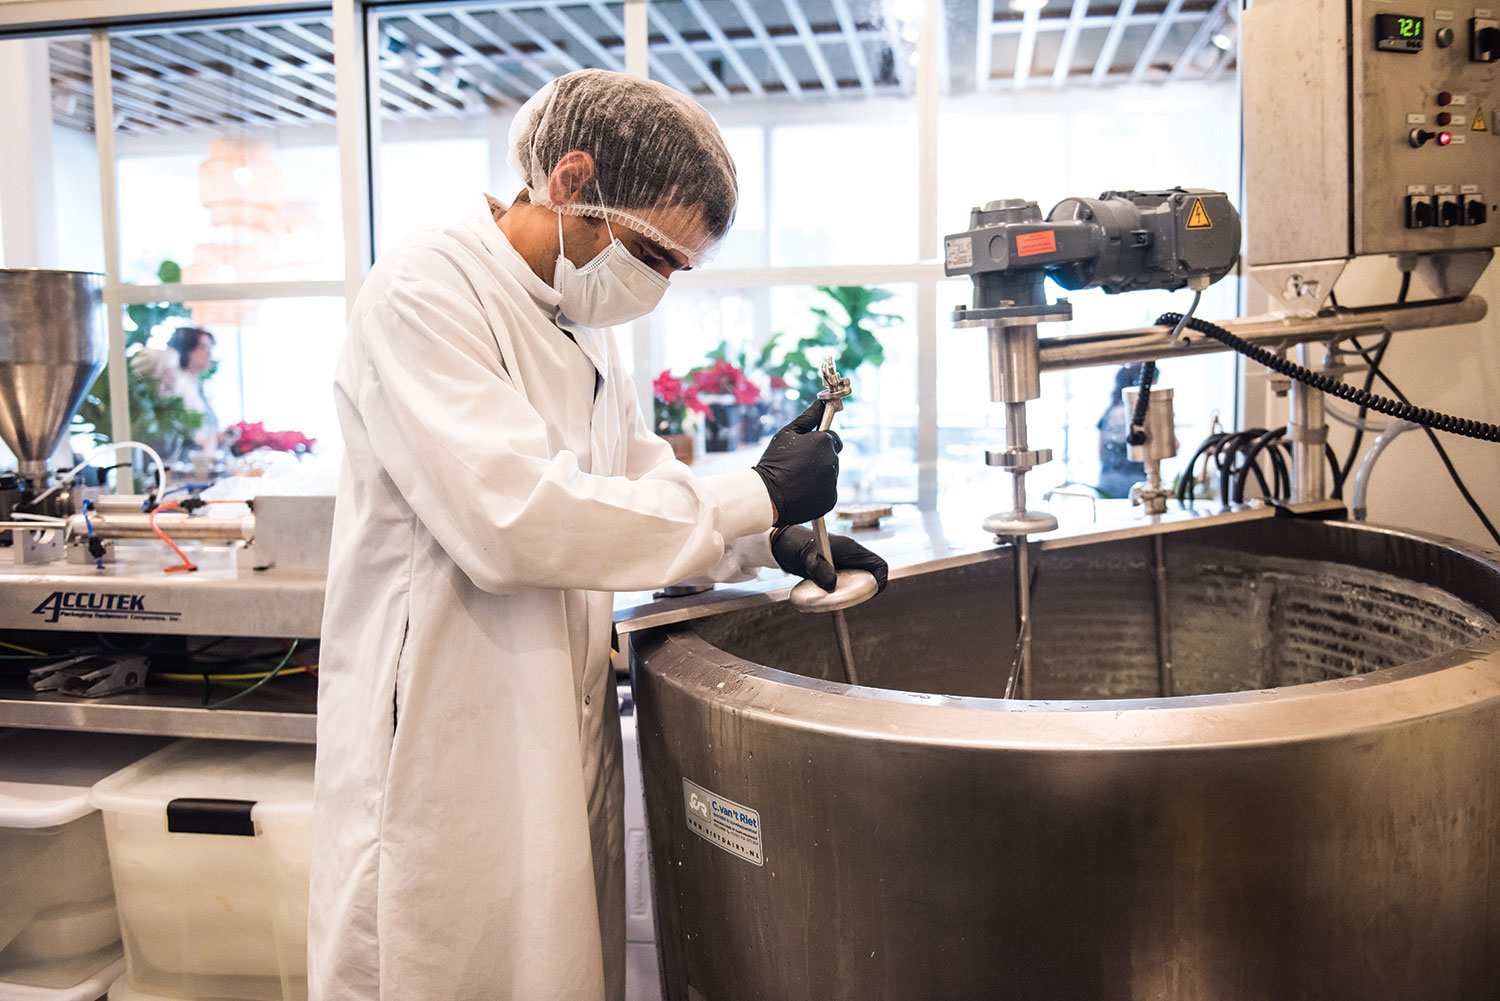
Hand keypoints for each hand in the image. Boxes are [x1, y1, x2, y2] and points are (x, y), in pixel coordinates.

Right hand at [752, 402, 842, 527]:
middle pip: (831, 456)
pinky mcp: (830, 499)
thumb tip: (819, 404)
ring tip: (797, 479)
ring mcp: (833, 482)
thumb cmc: (774, 462)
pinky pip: (827, 491)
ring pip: (830, 474)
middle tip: (798, 465)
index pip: (832, 437)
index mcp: (825, 442)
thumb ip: (807, 418)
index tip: (807, 448)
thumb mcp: (787, 435)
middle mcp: (833, 461)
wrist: (767, 496)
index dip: (819, 441)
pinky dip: (818, 491)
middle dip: (819, 458)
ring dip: (819, 475)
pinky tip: (801, 491)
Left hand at [770, 526, 888, 593]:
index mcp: (851, 549)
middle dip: (867, 590)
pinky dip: (841, 593)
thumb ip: (818, 569)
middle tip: (851, 599)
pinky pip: (847, 585)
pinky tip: (828, 598)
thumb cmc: (798, 546)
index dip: (881, 580)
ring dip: (853, 593)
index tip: (873, 593)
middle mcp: (851, 557)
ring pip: (860, 581)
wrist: (786, 545)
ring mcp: (845, 565)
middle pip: (872, 575)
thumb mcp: (806, 558)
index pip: (878, 564)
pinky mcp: (837, 572)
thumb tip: (831, 584)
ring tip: (838, 600)